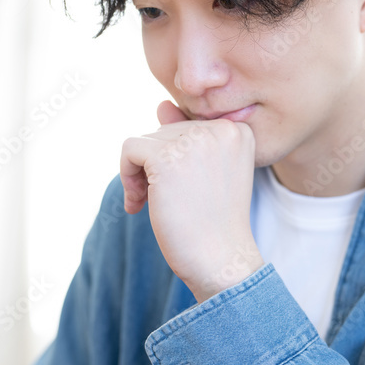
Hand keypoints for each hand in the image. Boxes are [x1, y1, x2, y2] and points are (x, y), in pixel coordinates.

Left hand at [120, 100, 264, 301]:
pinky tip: (138, 203)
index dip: (176, 158)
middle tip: (163, 203)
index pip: (188, 126)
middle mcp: (220, 128)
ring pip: (145, 140)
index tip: (181, 189)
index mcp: (237, 130)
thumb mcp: (208, 172)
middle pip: (164, 132)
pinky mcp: (166, 157)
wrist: (221, 259)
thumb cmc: (215, 223)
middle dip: (155, 167)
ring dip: (139, 174)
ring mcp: (194, 140)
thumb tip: (163, 104)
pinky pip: (129, 148)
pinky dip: (126, 176)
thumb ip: (189, 137)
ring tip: (151, 204)